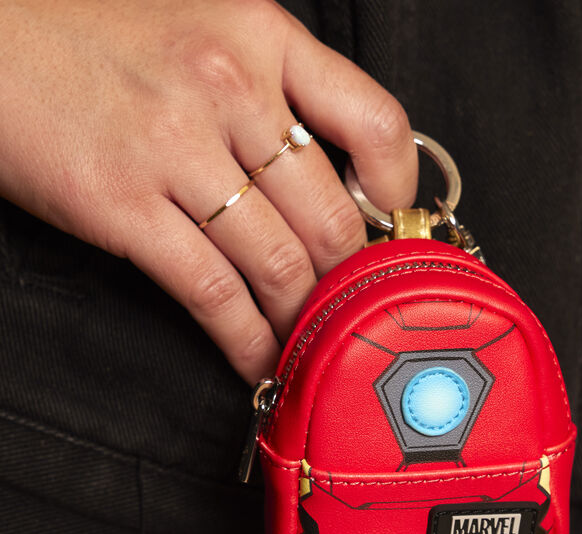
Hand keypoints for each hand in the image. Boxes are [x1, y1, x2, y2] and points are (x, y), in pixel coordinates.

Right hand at [0, 0, 416, 381]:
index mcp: (259, 36)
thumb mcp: (202, 27)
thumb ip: (273, 91)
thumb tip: (328, 177)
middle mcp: (227, 87)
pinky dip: (247, 341)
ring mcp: (173, 147)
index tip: (390, 230)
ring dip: (303, 322)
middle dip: (350, 283)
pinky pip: (212, 293)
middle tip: (353, 312)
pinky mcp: (122, 204)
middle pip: (332, 217)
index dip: (397, 194)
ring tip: (311, 347)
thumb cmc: (93, 34)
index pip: (376, 124)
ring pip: (280, 264)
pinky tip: (259, 360)